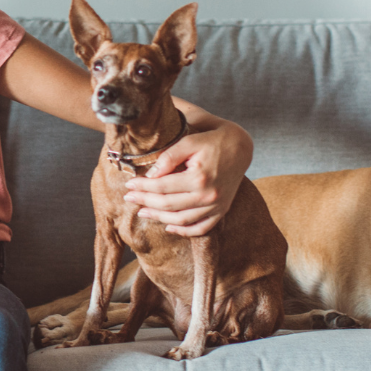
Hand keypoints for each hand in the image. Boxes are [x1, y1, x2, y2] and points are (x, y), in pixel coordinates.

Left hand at [121, 117, 252, 236]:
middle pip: (169, 205)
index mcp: (199, 177)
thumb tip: (150, 175)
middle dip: (145, 202)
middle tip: (129, 199)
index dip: (142, 187)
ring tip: (142, 212)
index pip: (162, 186)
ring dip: (159, 218)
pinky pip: (202, 228)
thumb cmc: (213, 140)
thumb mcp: (189, 140)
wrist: (241, 147)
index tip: (129, 185)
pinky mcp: (222, 210)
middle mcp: (209, 195)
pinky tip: (169, 227)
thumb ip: (169, 157)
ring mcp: (217, 206)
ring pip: (182, 220)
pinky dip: (184, 231)